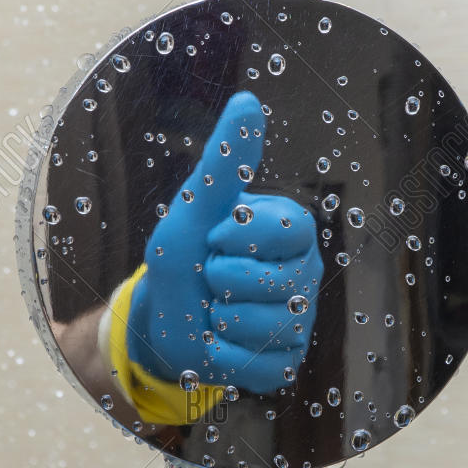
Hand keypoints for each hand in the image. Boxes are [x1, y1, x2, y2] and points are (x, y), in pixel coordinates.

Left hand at [125, 91, 323, 394]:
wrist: (162, 318)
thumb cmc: (182, 257)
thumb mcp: (195, 208)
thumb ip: (225, 161)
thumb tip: (247, 102)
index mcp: (291, 232)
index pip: (292, 228)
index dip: (244, 235)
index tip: (216, 236)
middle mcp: (304, 274)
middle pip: (280, 283)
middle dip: (226, 280)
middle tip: (213, 277)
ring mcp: (299, 322)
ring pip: (269, 328)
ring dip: (222, 320)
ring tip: (215, 310)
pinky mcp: (285, 363)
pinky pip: (259, 365)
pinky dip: (223, 357)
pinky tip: (219, 343)